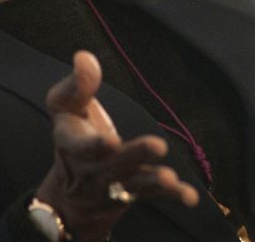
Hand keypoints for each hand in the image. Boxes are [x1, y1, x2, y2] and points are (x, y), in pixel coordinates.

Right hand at [35, 51, 197, 241]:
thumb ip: (76, 84)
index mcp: (73, 145)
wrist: (70, 193)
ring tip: (169, 178)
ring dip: (153, 182)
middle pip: (114, 166)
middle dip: (135, 156)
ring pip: (134, 186)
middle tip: (157, 146)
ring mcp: (114, 186)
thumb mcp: (64, 108)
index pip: (81, 147)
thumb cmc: (72, 136)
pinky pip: (155, 197)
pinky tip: (190, 196)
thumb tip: (84, 57)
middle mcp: (94, 170)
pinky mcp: (134, 195)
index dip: (94, 146)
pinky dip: (174, 196)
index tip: (108, 141)